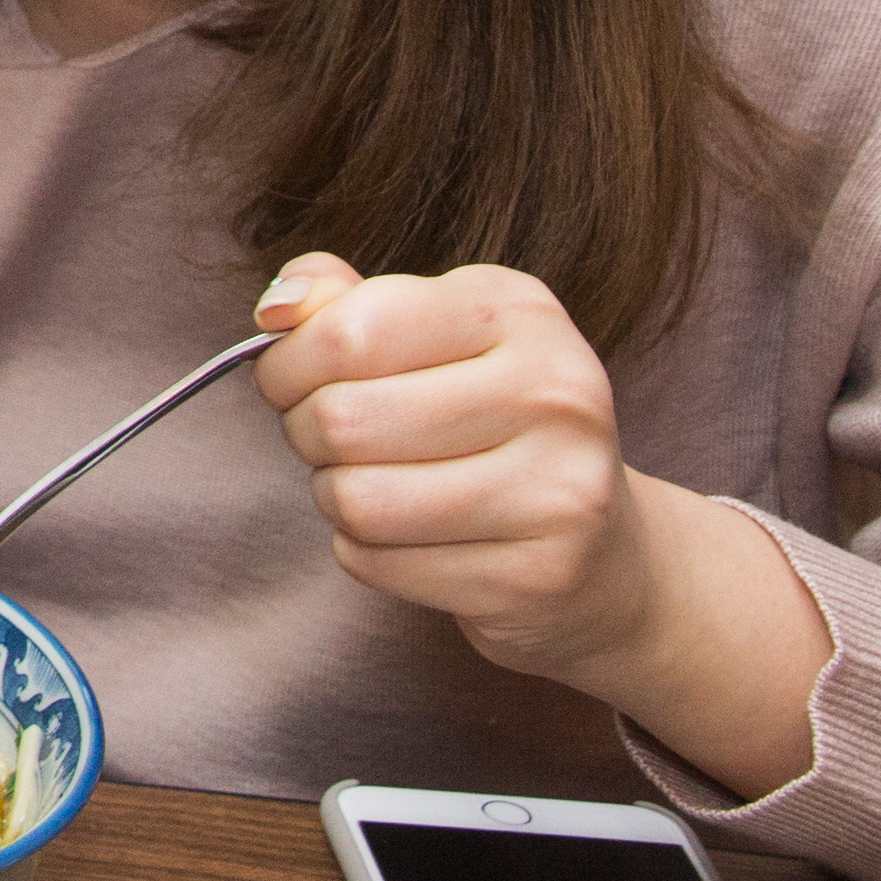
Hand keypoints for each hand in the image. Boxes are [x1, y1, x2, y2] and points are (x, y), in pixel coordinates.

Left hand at [254, 254, 824, 791]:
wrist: (605, 556)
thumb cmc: (489, 424)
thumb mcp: (429, 334)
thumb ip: (341, 302)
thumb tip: (275, 312)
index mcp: (519, 311)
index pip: (349, 331)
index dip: (288, 363)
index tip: (290, 380)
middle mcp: (556, 395)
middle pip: (342, 419)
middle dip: (305, 433)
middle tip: (330, 440)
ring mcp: (559, 492)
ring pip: (355, 500)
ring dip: (335, 498)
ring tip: (372, 487)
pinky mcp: (540, 578)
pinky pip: (380, 564)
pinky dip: (368, 554)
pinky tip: (413, 539)